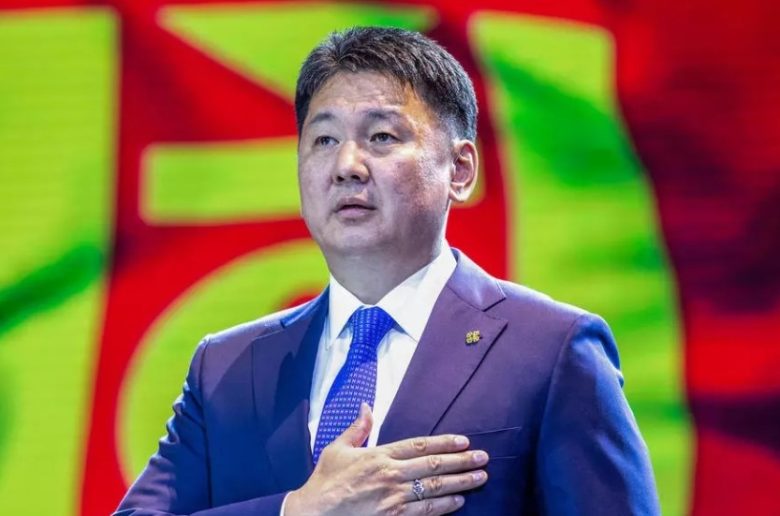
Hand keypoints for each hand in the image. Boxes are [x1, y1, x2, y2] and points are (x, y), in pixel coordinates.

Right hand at [285, 403, 488, 515]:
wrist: (314, 515)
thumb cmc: (324, 482)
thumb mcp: (338, 449)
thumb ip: (357, 428)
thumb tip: (366, 405)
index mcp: (379, 455)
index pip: (419, 446)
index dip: (444, 442)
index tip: (464, 440)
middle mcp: (390, 476)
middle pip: (433, 467)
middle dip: (461, 461)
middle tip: (483, 458)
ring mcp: (393, 500)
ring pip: (434, 490)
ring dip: (460, 484)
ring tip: (480, 478)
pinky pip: (424, 512)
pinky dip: (444, 507)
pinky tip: (459, 502)